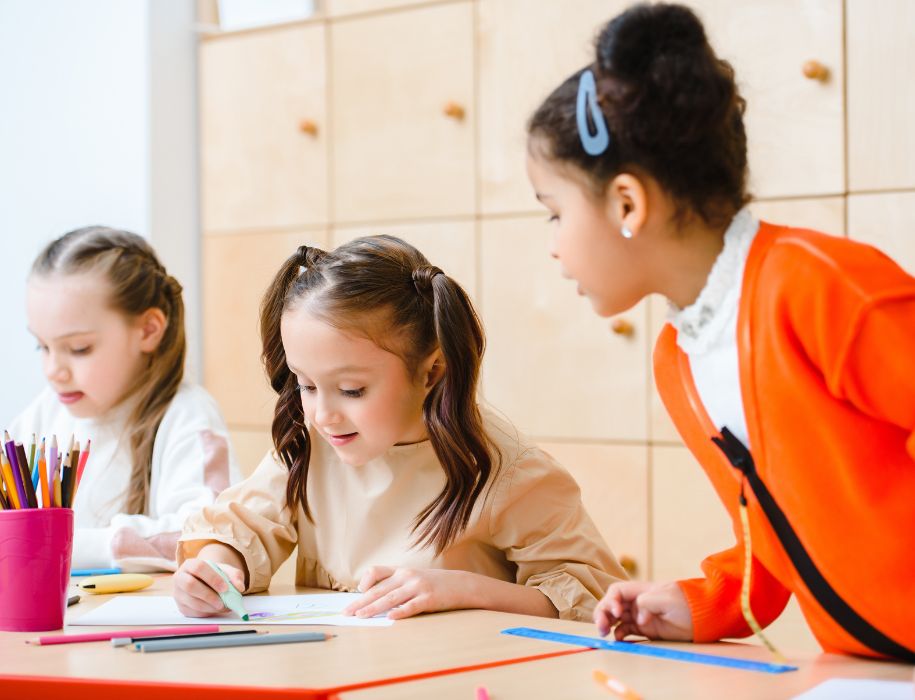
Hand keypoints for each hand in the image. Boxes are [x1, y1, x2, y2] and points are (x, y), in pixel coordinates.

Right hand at [173, 557, 245, 617]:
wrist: (205, 581)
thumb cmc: (215, 575)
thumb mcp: (226, 571)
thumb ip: (235, 576)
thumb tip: (240, 587)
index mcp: (190, 564)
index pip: (198, 568)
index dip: (212, 578)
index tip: (225, 588)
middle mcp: (180, 577)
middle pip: (190, 585)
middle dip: (208, 595)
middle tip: (222, 602)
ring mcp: (178, 593)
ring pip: (191, 601)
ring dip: (209, 607)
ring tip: (222, 607)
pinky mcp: (181, 606)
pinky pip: (192, 612)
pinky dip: (206, 613)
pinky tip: (215, 610)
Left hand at [343, 566, 470, 619]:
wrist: (461, 584)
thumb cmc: (434, 584)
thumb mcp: (414, 578)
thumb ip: (396, 584)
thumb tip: (374, 597)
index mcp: (402, 571)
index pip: (377, 571)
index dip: (365, 580)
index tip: (358, 591)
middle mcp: (407, 576)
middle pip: (379, 589)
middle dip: (361, 602)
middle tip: (347, 612)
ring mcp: (418, 587)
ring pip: (391, 599)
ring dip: (373, 608)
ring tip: (361, 616)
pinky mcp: (429, 599)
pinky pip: (411, 606)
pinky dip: (400, 612)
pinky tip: (390, 617)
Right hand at [594, 580, 693, 641]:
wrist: (703, 617)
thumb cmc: (686, 602)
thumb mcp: (667, 598)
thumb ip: (648, 603)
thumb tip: (638, 619)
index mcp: (640, 590)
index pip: (617, 592)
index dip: (611, 601)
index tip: (617, 612)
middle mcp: (637, 602)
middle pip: (612, 605)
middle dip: (603, 613)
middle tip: (602, 627)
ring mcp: (640, 615)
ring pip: (616, 618)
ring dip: (607, 624)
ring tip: (604, 633)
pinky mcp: (645, 629)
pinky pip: (626, 631)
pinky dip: (619, 634)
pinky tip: (618, 639)